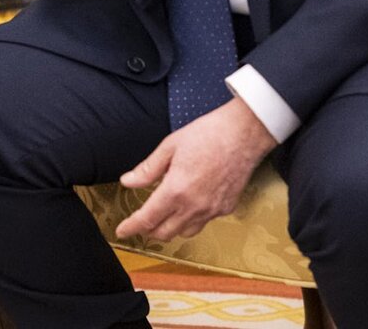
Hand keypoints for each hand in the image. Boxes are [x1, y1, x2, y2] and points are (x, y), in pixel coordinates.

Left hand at [114, 96, 276, 241]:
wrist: (244, 133)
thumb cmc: (209, 134)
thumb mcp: (170, 146)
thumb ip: (148, 169)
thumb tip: (128, 181)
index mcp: (176, 189)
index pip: (148, 218)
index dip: (131, 227)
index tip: (122, 230)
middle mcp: (194, 205)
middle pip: (165, 232)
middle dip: (148, 231)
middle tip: (139, 223)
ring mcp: (212, 209)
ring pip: (185, 232)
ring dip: (170, 229)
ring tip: (162, 218)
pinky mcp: (226, 208)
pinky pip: (204, 223)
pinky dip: (191, 220)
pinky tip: (188, 207)